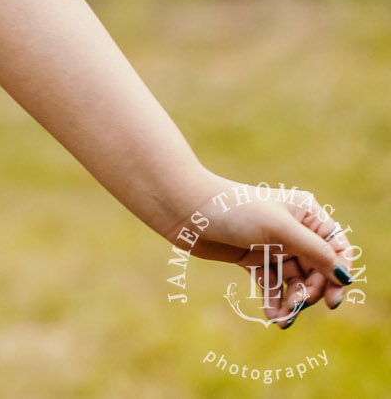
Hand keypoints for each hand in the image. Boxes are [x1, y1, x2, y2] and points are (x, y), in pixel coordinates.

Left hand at [168, 173, 355, 325]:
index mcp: (306, 213)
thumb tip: (344, 276)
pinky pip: (272, 283)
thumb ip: (315, 252)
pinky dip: (274, 300)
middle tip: (297, 305)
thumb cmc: (234, 209)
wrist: (185, 209)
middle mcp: (293, 228)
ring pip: (294, 279)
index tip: (331, 300)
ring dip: (292, 301)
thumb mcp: (280, 229)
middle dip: (309, 291)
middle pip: (316, 268)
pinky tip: (273, 317)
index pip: (336, 248)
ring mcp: (273, 244)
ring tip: (283, 319)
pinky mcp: (253, 257)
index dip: (337, 274)